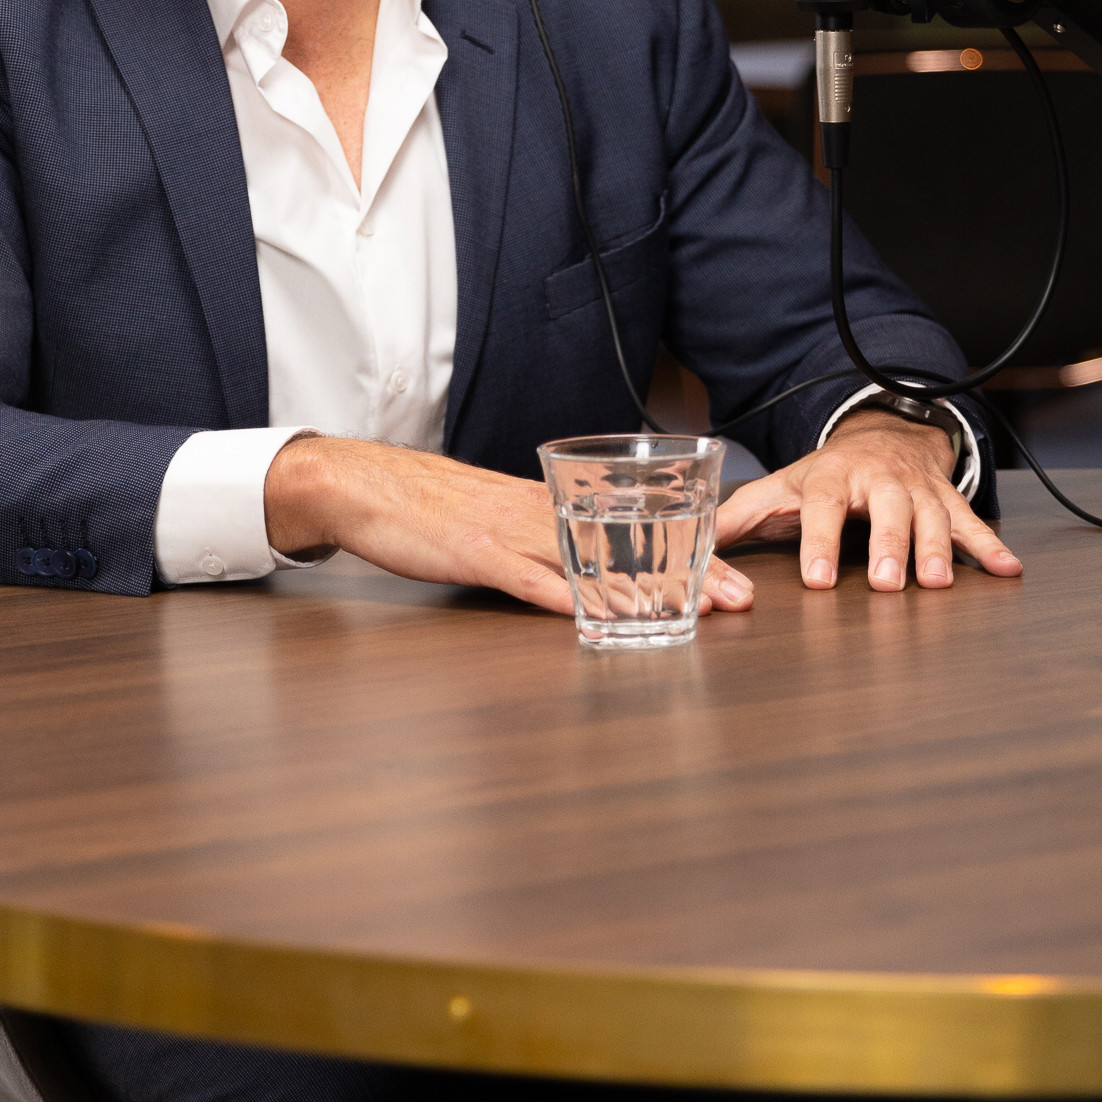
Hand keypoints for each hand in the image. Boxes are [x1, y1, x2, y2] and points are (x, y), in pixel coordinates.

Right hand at [267, 435, 756, 617]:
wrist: (364, 484)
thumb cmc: (426, 503)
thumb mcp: (492, 514)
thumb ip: (535, 535)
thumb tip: (574, 559)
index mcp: (548, 505)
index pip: (630, 530)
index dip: (684, 552)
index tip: (728, 574)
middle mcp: (541, 515)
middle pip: (628, 545)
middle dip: (688, 572)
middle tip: (737, 596)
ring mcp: (511, 534)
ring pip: (592, 563)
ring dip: (645, 590)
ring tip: (693, 612)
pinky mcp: (477, 554)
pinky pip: (529, 579)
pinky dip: (565, 599)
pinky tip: (594, 617)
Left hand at [715, 414, 1021, 593]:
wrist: (883, 435)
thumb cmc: (825, 475)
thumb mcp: (780, 488)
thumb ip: (739, 519)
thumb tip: (695, 546)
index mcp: (831, 478)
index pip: (823, 508)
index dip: (819, 542)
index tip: (818, 579)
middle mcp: (878, 480)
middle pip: (886, 511)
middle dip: (889, 545)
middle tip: (889, 584)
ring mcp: (917, 489)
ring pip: (930, 517)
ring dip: (938, 549)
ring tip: (940, 583)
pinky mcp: (946, 499)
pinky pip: (971, 523)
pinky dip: (991, 546)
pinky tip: (1009, 570)